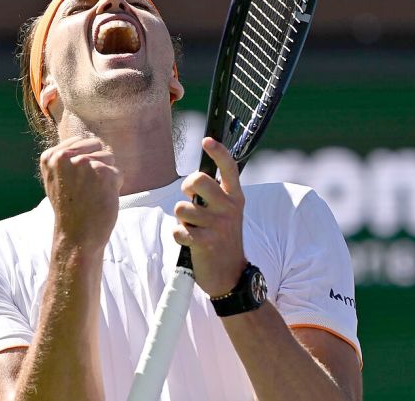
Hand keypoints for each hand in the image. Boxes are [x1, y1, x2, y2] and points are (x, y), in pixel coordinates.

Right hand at [40, 136, 122, 253]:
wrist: (77, 236)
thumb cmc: (69, 209)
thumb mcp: (57, 179)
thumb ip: (67, 158)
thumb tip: (91, 141)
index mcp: (50, 156)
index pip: (80, 141)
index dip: (84, 161)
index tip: (75, 182)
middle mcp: (65, 156)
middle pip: (97, 146)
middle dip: (97, 165)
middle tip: (86, 189)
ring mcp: (84, 163)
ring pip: (109, 158)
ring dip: (106, 176)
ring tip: (93, 194)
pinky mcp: (103, 172)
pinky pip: (118, 172)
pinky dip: (115, 187)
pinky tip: (101, 199)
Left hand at [173, 137, 246, 296]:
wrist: (231, 274)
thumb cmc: (223, 238)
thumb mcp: (227, 212)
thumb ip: (216, 195)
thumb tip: (197, 177)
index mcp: (235, 197)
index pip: (229, 168)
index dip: (218, 152)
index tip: (207, 140)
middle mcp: (230, 208)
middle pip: (199, 180)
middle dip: (187, 186)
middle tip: (189, 196)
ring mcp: (219, 225)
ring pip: (182, 208)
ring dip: (182, 219)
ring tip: (194, 228)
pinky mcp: (207, 243)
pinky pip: (179, 230)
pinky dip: (179, 236)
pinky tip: (189, 241)